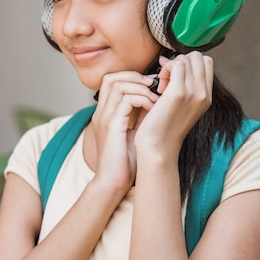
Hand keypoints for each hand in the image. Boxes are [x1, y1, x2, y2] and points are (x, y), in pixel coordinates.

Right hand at [90, 71, 158, 191]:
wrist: (113, 182)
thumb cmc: (125, 161)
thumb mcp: (135, 132)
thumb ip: (140, 115)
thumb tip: (157, 99)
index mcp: (106, 112)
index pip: (112, 80)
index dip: (131, 77)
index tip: (150, 85)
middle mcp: (102, 112)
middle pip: (112, 78)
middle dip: (136, 77)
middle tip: (153, 87)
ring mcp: (105, 118)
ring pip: (119, 85)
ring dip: (141, 88)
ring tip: (155, 99)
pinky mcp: (112, 126)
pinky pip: (126, 100)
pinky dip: (142, 100)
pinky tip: (152, 108)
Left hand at [135, 51, 213, 158]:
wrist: (158, 148)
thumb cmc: (162, 126)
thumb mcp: (178, 103)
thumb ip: (180, 83)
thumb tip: (166, 60)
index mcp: (206, 96)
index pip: (206, 62)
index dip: (188, 63)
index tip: (173, 76)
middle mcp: (204, 94)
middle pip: (197, 57)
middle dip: (180, 62)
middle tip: (167, 80)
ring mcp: (194, 92)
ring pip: (187, 58)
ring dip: (172, 66)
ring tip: (163, 85)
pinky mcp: (179, 92)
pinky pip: (176, 63)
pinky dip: (165, 68)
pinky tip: (159, 86)